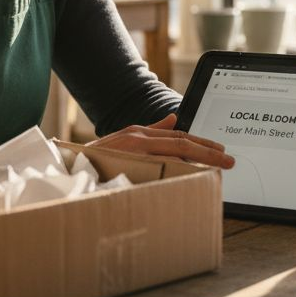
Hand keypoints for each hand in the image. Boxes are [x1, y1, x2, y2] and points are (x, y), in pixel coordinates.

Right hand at [89, 114, 235, 168]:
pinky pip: (158, 166)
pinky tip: (192, 176)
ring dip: (198, 161)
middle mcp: (139, 137)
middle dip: (208, 151)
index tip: (221, 151)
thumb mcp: (125, 141)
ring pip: (174, 154)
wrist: (66, 166)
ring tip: (218, 169)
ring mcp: (133, 149)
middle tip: (229, 161)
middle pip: (182, 143)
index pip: (178, 137)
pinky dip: (176, 170)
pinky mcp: (126, 161)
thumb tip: (175, 120)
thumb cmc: (96, 159)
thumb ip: (152, 131)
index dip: (202, 144)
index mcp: (140, 133)